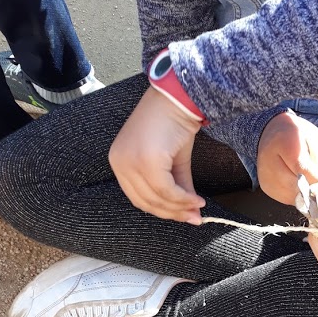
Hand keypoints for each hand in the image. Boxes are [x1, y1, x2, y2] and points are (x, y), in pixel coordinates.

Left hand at [109, 86, 205, 223]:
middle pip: (145, 201)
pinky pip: (166, 189)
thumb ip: (177, 187)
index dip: (161, 211)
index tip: (183, 216)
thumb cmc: (173, 123)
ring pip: (156, 198)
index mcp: (119, 161)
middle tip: (194, 218)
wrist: (178, 99)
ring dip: (180, 207)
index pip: (137, 197)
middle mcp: (119, 162)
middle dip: (172, 213)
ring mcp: (130, 161)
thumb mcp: (173, 162)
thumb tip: (191, 212)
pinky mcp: (146, 160)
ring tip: (198, 207)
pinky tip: (196, 199)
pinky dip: (183, 198)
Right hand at [257, 110, 317, 204]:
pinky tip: (305, 187)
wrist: (271, 132)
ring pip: (292, 196)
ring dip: (308, 196)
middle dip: (315, 190)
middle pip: (296, 185)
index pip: (302, 169)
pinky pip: (287, 199)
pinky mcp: (266, 187)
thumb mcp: (316, 140)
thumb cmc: (297, 134)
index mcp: (284, 142)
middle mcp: (269, 160)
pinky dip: (300, 197)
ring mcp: (265, 176)